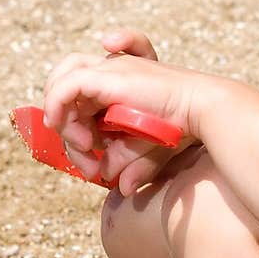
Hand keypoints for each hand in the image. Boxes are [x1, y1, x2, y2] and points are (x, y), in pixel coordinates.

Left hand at [44, 29, 204, 195]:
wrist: (199, 111)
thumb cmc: (181, 128)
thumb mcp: (149, 151)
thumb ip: (132, 166)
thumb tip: (120, 186)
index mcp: (121, 86)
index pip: (83, 100)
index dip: (78, 132)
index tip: (93, 164)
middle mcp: (112, 71)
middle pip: (68, 91)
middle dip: (67, 129)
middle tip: (89, 160)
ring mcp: (107, 70)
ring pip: (60, 82)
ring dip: (61, 117)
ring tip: (82, 144)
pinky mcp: (104, 76)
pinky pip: (63, 88)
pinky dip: (59, 111)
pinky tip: (78, 137)